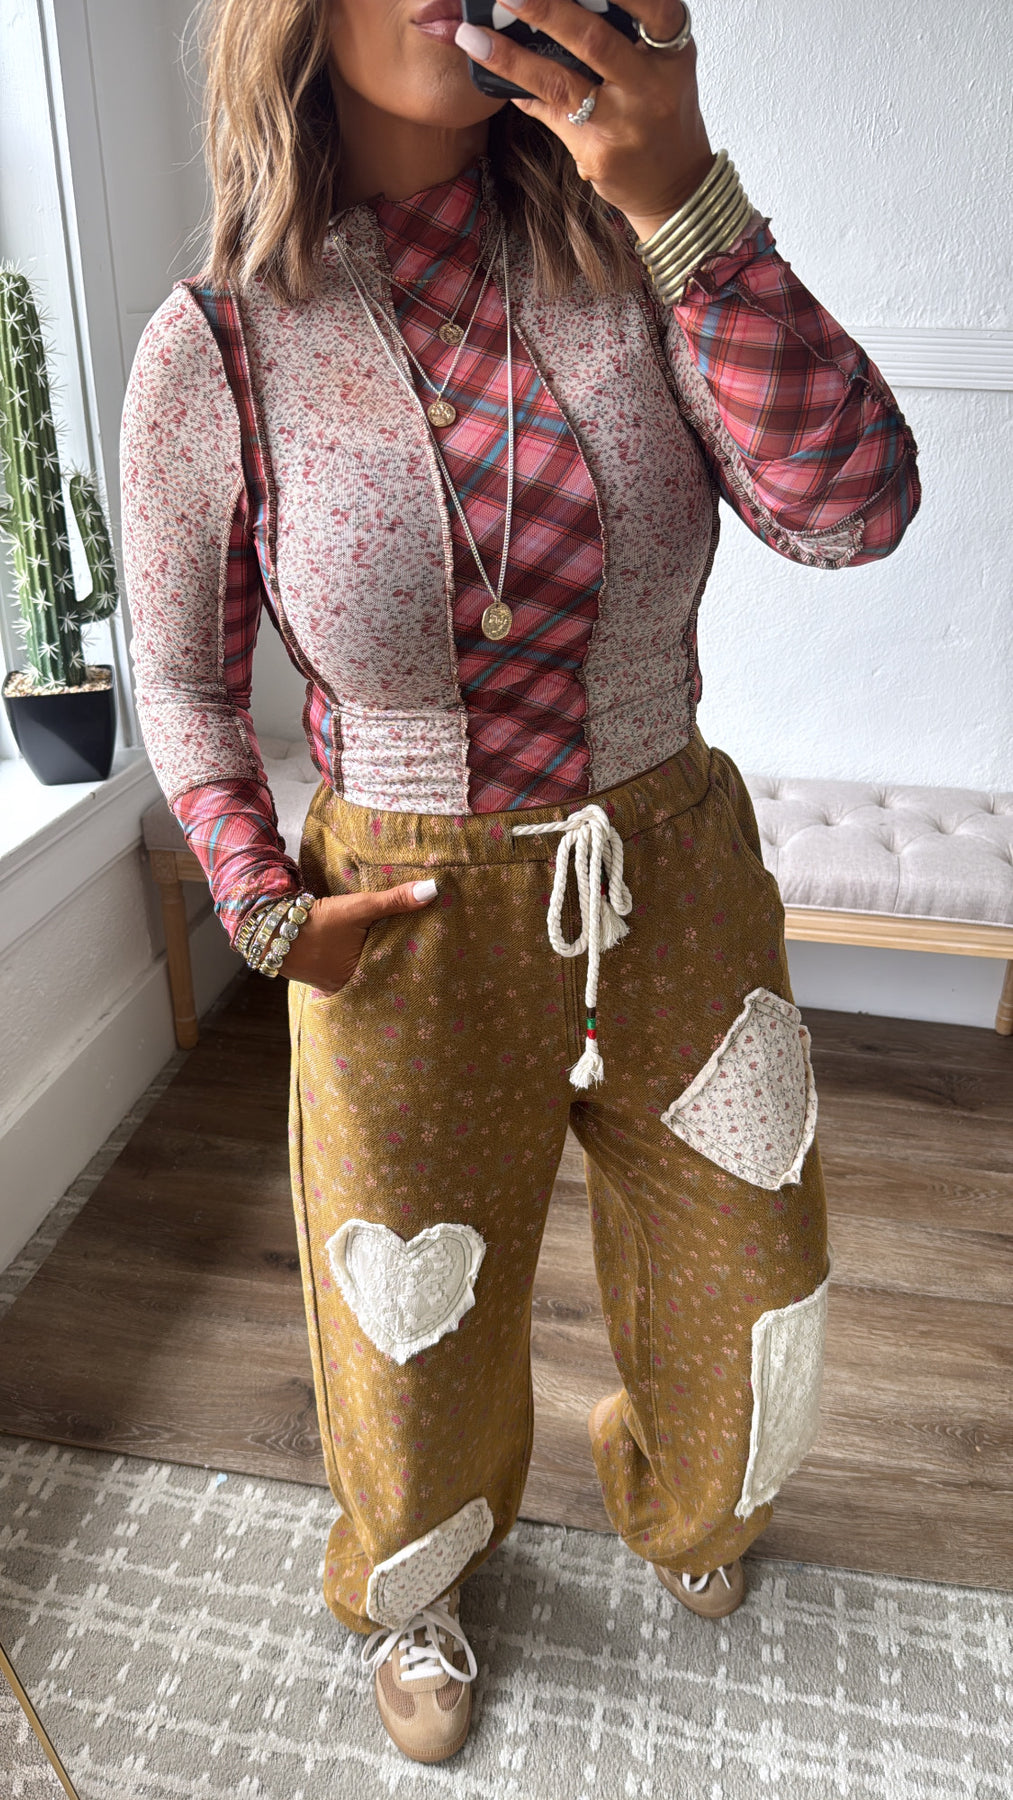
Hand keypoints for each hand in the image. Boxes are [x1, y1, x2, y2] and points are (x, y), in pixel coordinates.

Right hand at [280, 878, 437, 995]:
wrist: (270, 926)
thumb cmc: (317, 921)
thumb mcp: (358, 908)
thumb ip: (395, 900)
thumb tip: (433, 890)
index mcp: (359, 980)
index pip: (394, 972)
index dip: (410, 962)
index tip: (429, 953)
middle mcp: (345, 988)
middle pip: (377, 975)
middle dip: (393, 964)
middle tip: (420, 954)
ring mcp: (329, 984)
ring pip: (360, 973)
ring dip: (371, 963)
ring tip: (399, 952)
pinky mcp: (318, 976)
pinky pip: (344, 970)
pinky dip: (354, 962)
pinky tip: (362, 952)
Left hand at [454, 0, 713, 241]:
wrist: (676, 187)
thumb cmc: (661, 112)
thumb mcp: (660, 65)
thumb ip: (627, 32)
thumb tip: (557, 3)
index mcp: (672, 51)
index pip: (650, 5)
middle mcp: (652, 86)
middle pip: (594, 39)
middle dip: (547, 9)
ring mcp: (624, 123)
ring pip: (560, 82)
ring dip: (511, 56)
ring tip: (472, 36)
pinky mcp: (598, 153)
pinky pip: (549, 114)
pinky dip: (519, 90)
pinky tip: (488, 75)